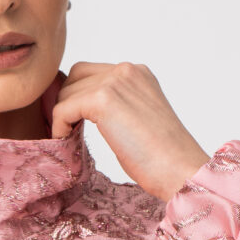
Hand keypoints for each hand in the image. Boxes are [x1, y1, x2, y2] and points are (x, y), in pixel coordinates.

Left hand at [47, 61, 207, 199]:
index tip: (76, 122)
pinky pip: (63, 109)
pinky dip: (59, 127)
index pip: (92, 72)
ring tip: (70, 139)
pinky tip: (66, 142)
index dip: (79, 96)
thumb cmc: (163, 156)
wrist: (180, 168)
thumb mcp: (137, 119)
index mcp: (138, 73)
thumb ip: (115, 106)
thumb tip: (81, 110)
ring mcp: (115, 82)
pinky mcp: (103, 99)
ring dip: (63, 116)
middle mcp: (127, 71)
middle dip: (67, 102)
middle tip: (68, 130)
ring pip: (67, 92)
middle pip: (75, 77)